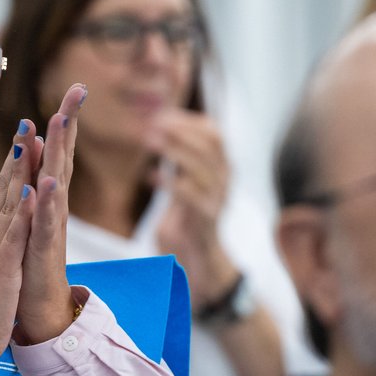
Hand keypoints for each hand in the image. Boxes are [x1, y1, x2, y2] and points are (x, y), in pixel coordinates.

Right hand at [0, 119, 39, 375]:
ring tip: (29, 140)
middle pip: (6, 187)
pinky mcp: (1, 268)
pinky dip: (22, 212)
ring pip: (9, 203)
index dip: (15, 161)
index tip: (26, 133)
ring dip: (20, 171)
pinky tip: (30, 191)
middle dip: (18, 153)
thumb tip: (2, 226)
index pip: (4, 191)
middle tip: (28, 120)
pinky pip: (13, 236)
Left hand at [14, 83, 86, 343]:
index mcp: (48, 200)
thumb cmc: (32, 266)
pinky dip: (46, 203)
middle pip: (63, 159)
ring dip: (58, 153)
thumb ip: (36, 189)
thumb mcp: (31, 220)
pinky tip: (46, 183)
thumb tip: (37, 157)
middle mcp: (54, 210)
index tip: (73, 90)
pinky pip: (45, 224)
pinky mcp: (42, 252)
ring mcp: (50, 229)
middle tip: (78, 90)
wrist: (37, 313)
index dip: (63, 122)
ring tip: (61, 122)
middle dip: (69, 124)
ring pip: (56, 184)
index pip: (57, 153)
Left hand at [148, 110, 236, 305]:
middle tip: (151, 126)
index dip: (189, 121)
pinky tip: (150, 177)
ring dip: (175, 152)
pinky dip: (171, 184)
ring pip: (204, 167)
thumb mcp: (184, 182)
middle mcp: (225, 180)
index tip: (161, 115)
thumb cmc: (186, 217)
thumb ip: (178, 159)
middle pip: (212, 144)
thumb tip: (156, 127)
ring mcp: (219, 199)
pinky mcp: (208, 220)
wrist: (199, 259)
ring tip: (150, 143)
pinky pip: (193, 197)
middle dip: (181, 131)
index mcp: (220, 167)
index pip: (214, 133)